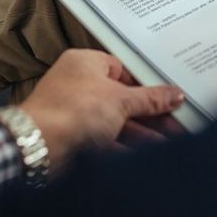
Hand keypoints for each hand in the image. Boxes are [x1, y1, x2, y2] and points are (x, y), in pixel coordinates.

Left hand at [19, 49, 183, 171]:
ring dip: (142, 132)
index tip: (168, 98)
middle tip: (175, 124)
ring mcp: (74, 110)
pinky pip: (105, 137)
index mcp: (85, 62)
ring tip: (169, 144)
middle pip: (121, 97)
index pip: (122, 69)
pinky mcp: (73, 135)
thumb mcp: (120, 100)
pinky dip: (125, 145)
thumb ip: (149, 99)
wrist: (40, 145)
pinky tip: (145, 155)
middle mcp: (77, 83)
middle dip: (149, 114)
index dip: (146, 85)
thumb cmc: (71, 109)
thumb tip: (172, 94)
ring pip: (114, 120)